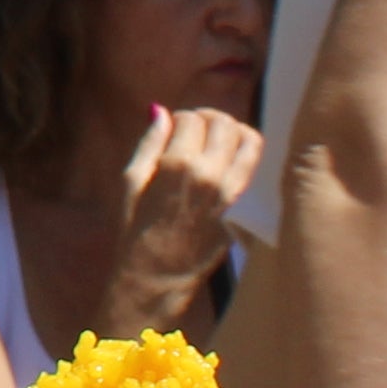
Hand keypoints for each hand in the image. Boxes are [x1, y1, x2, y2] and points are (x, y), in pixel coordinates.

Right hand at [112, 107, 255, 302]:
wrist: (157, 276)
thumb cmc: (135, 231)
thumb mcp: (130, 182)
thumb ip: (149, 143)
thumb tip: (160, 111)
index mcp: (176, 164)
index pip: (191, 119)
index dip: (181, 118)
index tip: (176, 129)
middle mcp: (209, 173)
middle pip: (223, 123)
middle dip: (209, 119)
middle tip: (198, 130)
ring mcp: (231, 191)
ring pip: (248, 139)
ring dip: (234, 132)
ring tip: (220, 141)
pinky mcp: (243, 207)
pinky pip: (255, 166)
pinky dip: (247, 154)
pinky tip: (231, 160)